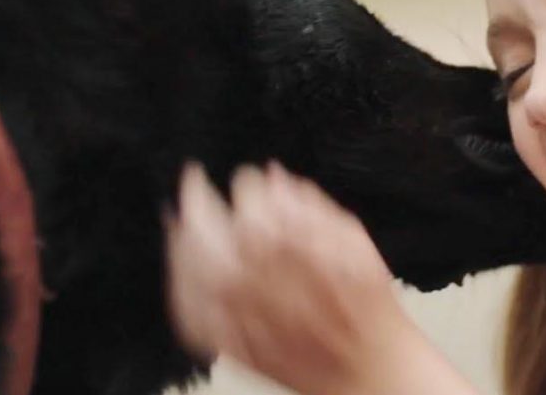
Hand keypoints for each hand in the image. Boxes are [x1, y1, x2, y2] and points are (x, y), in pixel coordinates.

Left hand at [165, 162, 478, 394]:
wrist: (364, 367)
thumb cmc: (363, 307)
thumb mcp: (353, 242)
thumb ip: (311, 205)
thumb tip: (276, 177)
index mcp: (287, 245)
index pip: (249, 199)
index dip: (246, 184)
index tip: (249, 178)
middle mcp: (255, 277)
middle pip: (208, 228)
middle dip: (197, 199)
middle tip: (194, 180)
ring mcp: (236, 313)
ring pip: (192, 266)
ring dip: (182, 236)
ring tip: (180, 219)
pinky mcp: (228, 343)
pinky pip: (190, 310)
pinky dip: (180, 282)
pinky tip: (181, 266)